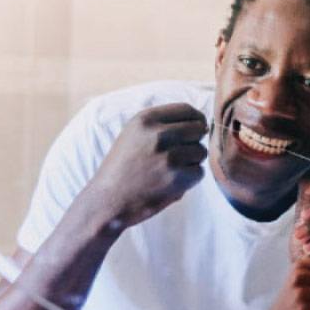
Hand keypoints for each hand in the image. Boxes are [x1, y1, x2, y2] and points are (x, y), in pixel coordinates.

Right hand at [88, 103, 207, 227]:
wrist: (107, 200)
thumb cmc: (122, 167)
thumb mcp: (133, 134)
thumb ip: (161, 124)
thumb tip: (202, 123)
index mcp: (146, 119)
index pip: (187, 110)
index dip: (197, 119)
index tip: (197, 128)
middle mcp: (158, 134)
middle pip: (197, 129)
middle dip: (194, 141)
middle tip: (179, 155)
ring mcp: (168, 156)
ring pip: (200, 152)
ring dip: (191, 162)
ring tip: (170, 170)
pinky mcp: (176, 179)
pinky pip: (199, 172)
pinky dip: (190, 179)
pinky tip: (171, 183)